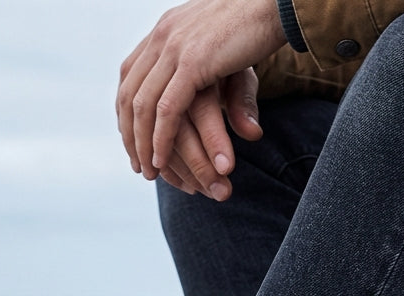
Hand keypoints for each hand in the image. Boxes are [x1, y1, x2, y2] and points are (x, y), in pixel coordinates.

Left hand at [117, 0, 285, 178]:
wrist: (277, 3)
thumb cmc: (257, 27)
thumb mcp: (226, 59)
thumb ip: (218, 87)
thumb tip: (236, 123)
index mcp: (164, 29)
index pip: (129, 76)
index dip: (126, 112)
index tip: (133, 140)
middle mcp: (162, 36)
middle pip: (128, 93)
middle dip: (130, 134)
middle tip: (138, 165)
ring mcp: (174, 47)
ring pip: (143, 105)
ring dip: (142, 143)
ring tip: (150, 171)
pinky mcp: (193, 62)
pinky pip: (167, 109)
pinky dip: (161, 138)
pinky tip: (161, 158)